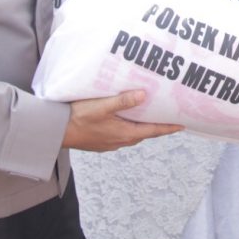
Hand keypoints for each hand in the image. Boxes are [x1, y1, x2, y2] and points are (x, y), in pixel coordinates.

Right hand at [62, 90, 182, 151]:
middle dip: (156, 124)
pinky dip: (128, 125)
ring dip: (141, 124)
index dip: (168, 127)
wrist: (56, 132)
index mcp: (125, 134)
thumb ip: (122, 101)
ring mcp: (110, 142)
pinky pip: (120, 133)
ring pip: (132, 133)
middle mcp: (120, 141)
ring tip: (148, 113)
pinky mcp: (101, 141)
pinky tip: (124, 117)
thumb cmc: (78, 117)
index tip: (182, 125)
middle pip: (144, 132)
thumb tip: (143, 96)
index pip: (153, 130)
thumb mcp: (102, 106)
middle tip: (167, 114)